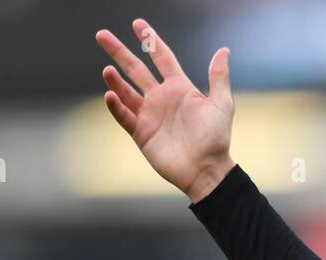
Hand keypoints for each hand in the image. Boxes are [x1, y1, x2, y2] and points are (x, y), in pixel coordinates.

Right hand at [96, 18, 235, 201]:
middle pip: (136, 69)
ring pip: (126, 91)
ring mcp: (150, 115)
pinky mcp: (141, 133)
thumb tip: (223, 50)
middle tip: (102, 35)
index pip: (162, 58)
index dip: (150, 40)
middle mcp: (162, 99)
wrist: (207, 169)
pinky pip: (124, 116)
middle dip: (119, 52)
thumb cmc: (216, 138)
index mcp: (180, 88)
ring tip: (107, 69)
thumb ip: (218, 76)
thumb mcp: (221, 104)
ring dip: (115, 80)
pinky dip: (116, 106)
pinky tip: (110, 95)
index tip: (138, 24)